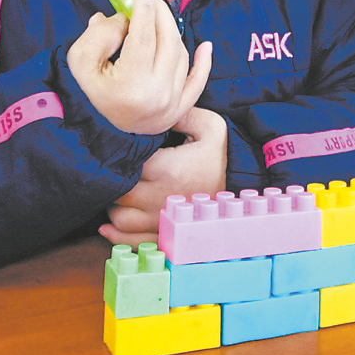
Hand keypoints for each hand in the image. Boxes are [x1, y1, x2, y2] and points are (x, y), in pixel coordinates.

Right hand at [67, 0, 212, 133]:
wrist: (106, 133)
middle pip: (166, 42)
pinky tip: (205, 45)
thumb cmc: (94, 93)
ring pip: (180, 54)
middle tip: (150, 0)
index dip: (144, 12)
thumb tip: (123, 16)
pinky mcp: (183, 107)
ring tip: (154, 21)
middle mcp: (158, 94)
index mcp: (131, 85)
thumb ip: (98, 37)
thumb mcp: (82, 64)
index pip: (143, 39)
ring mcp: (174, 102)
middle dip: (160, 15)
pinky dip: (203, 62)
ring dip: (170, 32)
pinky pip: (199, 79)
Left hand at [98, 106, 227, 247]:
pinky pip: (132, 240)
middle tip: (117, 170)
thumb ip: (180, 116)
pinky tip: (108, 226)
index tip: (122, 149)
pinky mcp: (166, 233)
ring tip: (118, 193)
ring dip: (114, 207)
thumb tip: (154, 114)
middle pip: (118, 194)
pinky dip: (116, 235)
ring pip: (120, 219)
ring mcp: (162, 218)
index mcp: (167, 169)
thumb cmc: (226, 153)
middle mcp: (160, 197)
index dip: (119, 157)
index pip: (126, 165)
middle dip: (113, 182)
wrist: (246, 182)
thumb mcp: (210, 125)